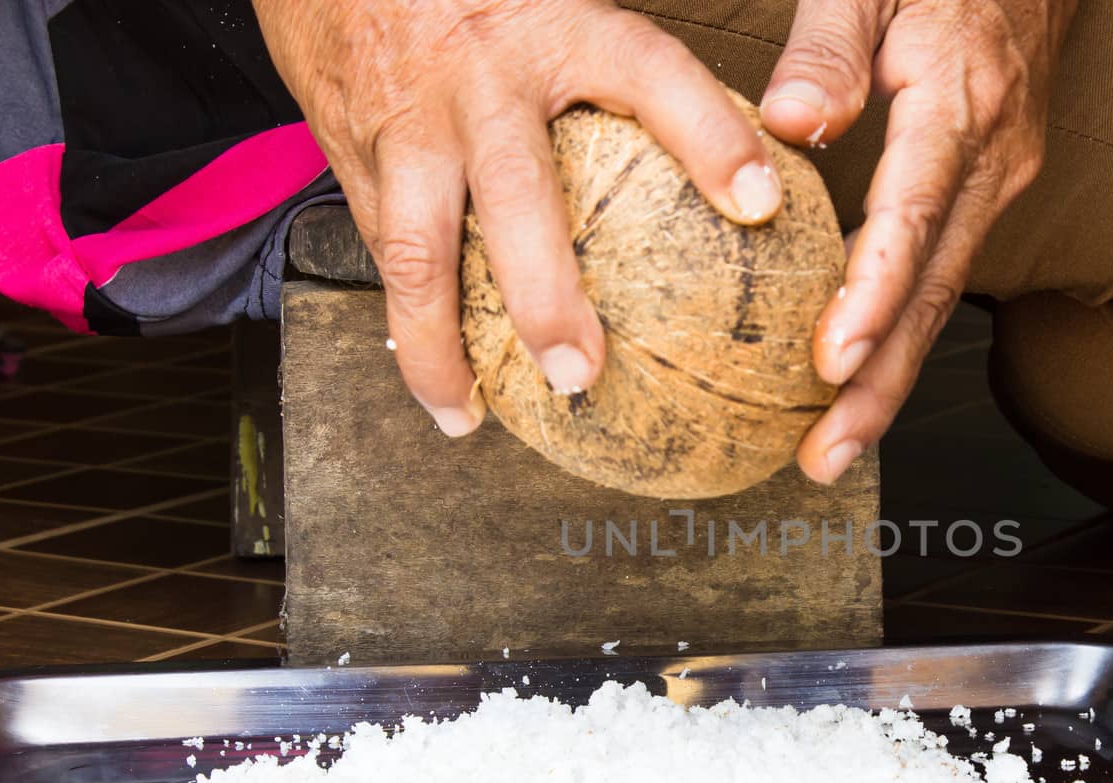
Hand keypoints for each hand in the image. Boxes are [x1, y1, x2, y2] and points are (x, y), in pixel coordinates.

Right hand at [251, 0, 783, 434]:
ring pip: (419, 251)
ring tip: (469, 415)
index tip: (759, 204)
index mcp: (555, 29)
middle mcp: (481, 81)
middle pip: (517, 199)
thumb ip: (623, 68)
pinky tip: (437, 379)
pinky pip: (381, 253)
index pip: (650, 76)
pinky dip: (406, 323)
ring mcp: (410, 123)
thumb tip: (738, 156)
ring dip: (442, 346)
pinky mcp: (352, 152)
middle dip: (547, 296)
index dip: (709, 138)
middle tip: (583, 373)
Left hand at [760, 0, 1074, 481]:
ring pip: (943, 299)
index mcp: (962, 103)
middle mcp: (992, 160)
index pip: (914, 216)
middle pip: (936, 290)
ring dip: (890, 380)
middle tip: (824, 456)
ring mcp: (998, 182)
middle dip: (880, 383)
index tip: (829, 362)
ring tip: (832, 449)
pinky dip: (901, 338)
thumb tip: (788, 126)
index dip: (873, 295)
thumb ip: (826, 47)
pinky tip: (858, 382)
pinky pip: (943, 277)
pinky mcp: (986, 192)